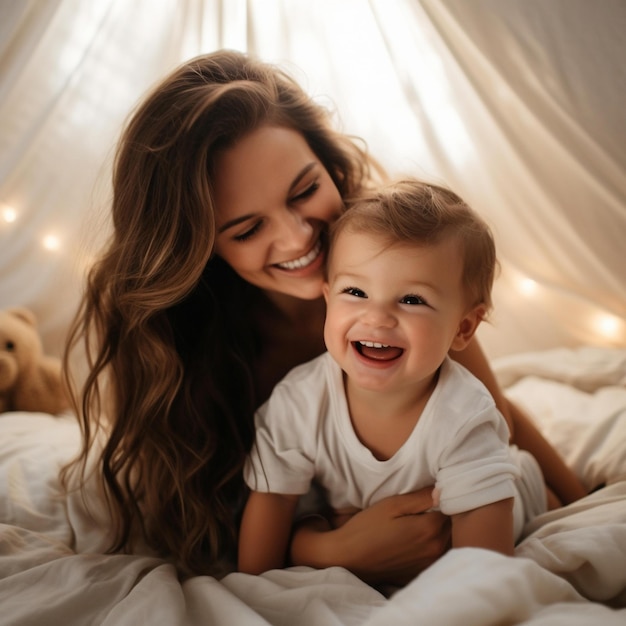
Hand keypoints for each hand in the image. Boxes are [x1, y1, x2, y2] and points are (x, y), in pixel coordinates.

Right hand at [289, 487, 450, 585]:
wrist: (348, 557)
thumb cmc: (367, 527)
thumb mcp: (392, 505)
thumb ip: (420, 497)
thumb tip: (444, 490)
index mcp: (429, 529)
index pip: (453, 510)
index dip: (446, 499)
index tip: (438, 493)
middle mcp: (435, 550)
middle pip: (454, 528)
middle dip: (449, 516)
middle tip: (433, 506)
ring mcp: (429, 566)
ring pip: (448, 544)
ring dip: (444, 533)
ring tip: (426, 522)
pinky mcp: (421, 575)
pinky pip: (437, 559)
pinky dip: (434, 549)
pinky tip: (418, 541)